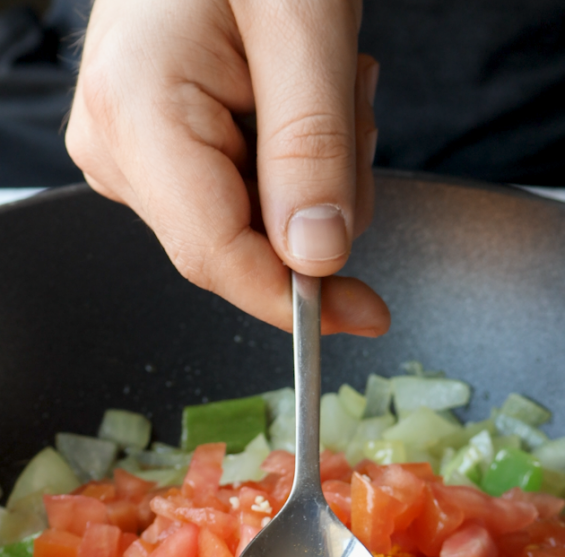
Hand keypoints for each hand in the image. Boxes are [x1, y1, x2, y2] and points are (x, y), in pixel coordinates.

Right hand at [67, 0, 388, 335]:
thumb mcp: (306, 24)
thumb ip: (312, 147)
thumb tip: (315, 254)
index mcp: (136, 114)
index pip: (215, 255)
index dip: (292, 297)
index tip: (361, 313)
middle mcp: (117, 146)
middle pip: (238, 243)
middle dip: (316, 201)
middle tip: (348, 111)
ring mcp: (132, 152)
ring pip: (249, 222)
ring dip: (311, 170)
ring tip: (322, 84)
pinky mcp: (156, 151)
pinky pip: (240, 193)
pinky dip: (290, 157)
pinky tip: (294, 94)